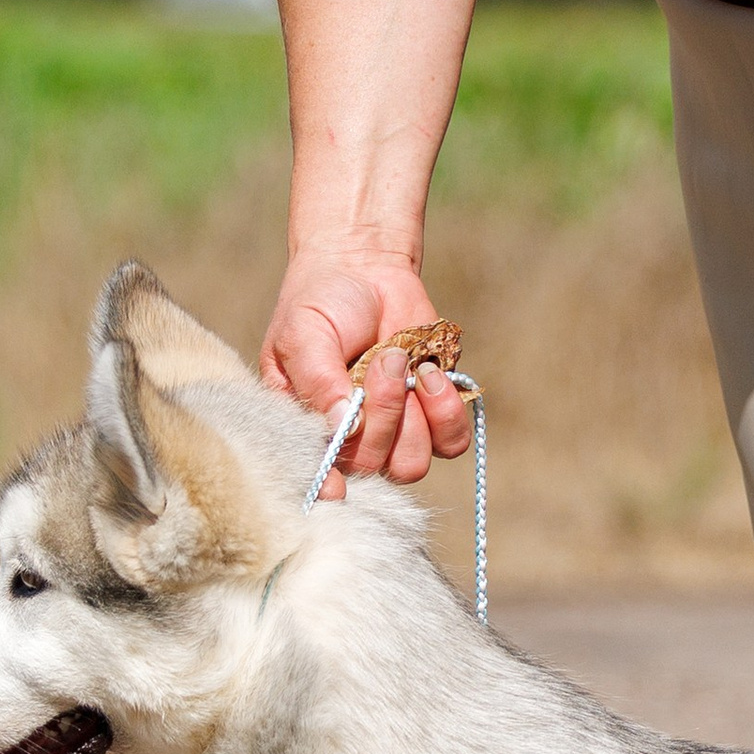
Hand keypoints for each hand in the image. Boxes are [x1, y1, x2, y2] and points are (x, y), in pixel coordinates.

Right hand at [259, 248, 473, 489]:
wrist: (364, 268)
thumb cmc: (320, 303)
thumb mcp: (303, 335)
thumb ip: (318, 381)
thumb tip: (339, 425)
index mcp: (307, 427)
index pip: (319, 476)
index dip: (330, 485)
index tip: (337, 485)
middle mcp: (350, 439)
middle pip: (373, 467)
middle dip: (383, 416)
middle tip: (381, 362)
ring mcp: (394, 430)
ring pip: (411, 464)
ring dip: (414, 416)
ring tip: (402, 364)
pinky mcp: (431, 415)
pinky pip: (450, 442)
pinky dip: (446, 412)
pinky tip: (430, 373)